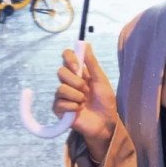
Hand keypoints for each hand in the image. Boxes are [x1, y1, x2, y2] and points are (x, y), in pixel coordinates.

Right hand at [53, 43, 116, 162]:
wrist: (106, 122)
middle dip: (75, 81)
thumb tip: (85, 44)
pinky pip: (60, 103)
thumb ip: (92, 63)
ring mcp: (63, 96)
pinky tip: (79, 110)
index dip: (69, 59)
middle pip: (61, 71)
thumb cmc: (105, 101)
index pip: (67, 57)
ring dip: (76, 96)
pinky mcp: (60, 110)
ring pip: (61, 88)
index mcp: (79, 73)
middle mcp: (69, 82)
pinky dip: (73, 106)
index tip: (77, 67)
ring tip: (84, 102)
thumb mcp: (101, 80)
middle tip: (86, 90)